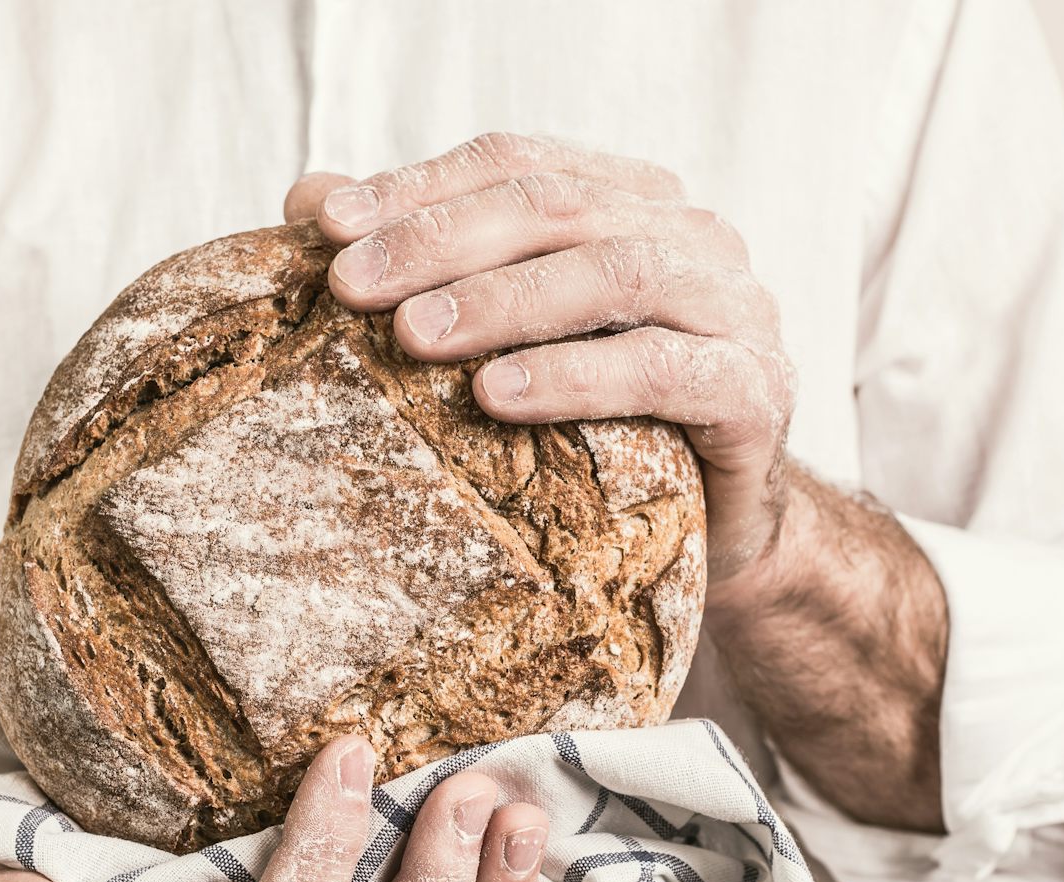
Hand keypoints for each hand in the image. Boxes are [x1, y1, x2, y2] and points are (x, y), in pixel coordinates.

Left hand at [284, 133, 795, 582]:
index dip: (421, 186)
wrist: (713, 533)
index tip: (326, 225)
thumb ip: (424, 262)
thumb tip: (306, 200)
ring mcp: (738, 310)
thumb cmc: (600, 426)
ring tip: (413, 337)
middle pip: (559, 208)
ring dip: (503, 302)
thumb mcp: (508, 339)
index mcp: (633, 203)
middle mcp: (694, 238)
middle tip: (351, 286)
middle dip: (442, 242)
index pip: (519, 165)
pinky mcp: (756, 393)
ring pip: (616, 275)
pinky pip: (664, 370)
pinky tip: (499, 396)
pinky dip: (575, 377)